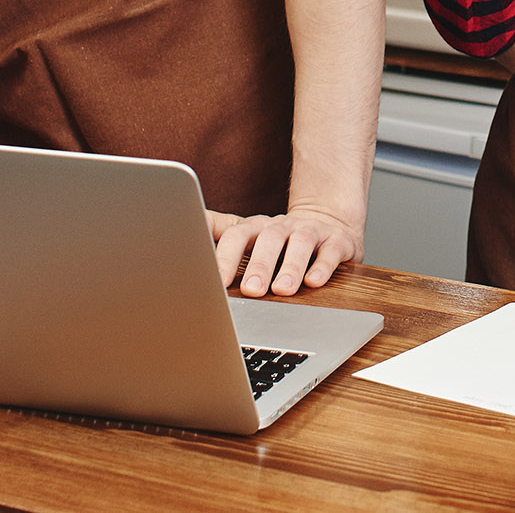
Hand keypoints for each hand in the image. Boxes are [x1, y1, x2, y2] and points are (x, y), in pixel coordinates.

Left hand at [206, 204, 363, 296]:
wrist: (328, 223)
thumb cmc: (280, 240)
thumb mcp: (249, 237)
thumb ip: (217, 237)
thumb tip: (177, 238)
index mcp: (257, 228)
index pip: (237, 236)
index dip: (226, 257)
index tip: (217, 281)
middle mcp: (282, 227)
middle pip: (268, 239)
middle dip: (260, 265)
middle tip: (253, 290)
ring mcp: (311, 231)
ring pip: (300, 243)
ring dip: (291, 266)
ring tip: (283, 289)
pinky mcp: (337, 241)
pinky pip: (330, 251)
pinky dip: (323, 266)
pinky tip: (315, 281)